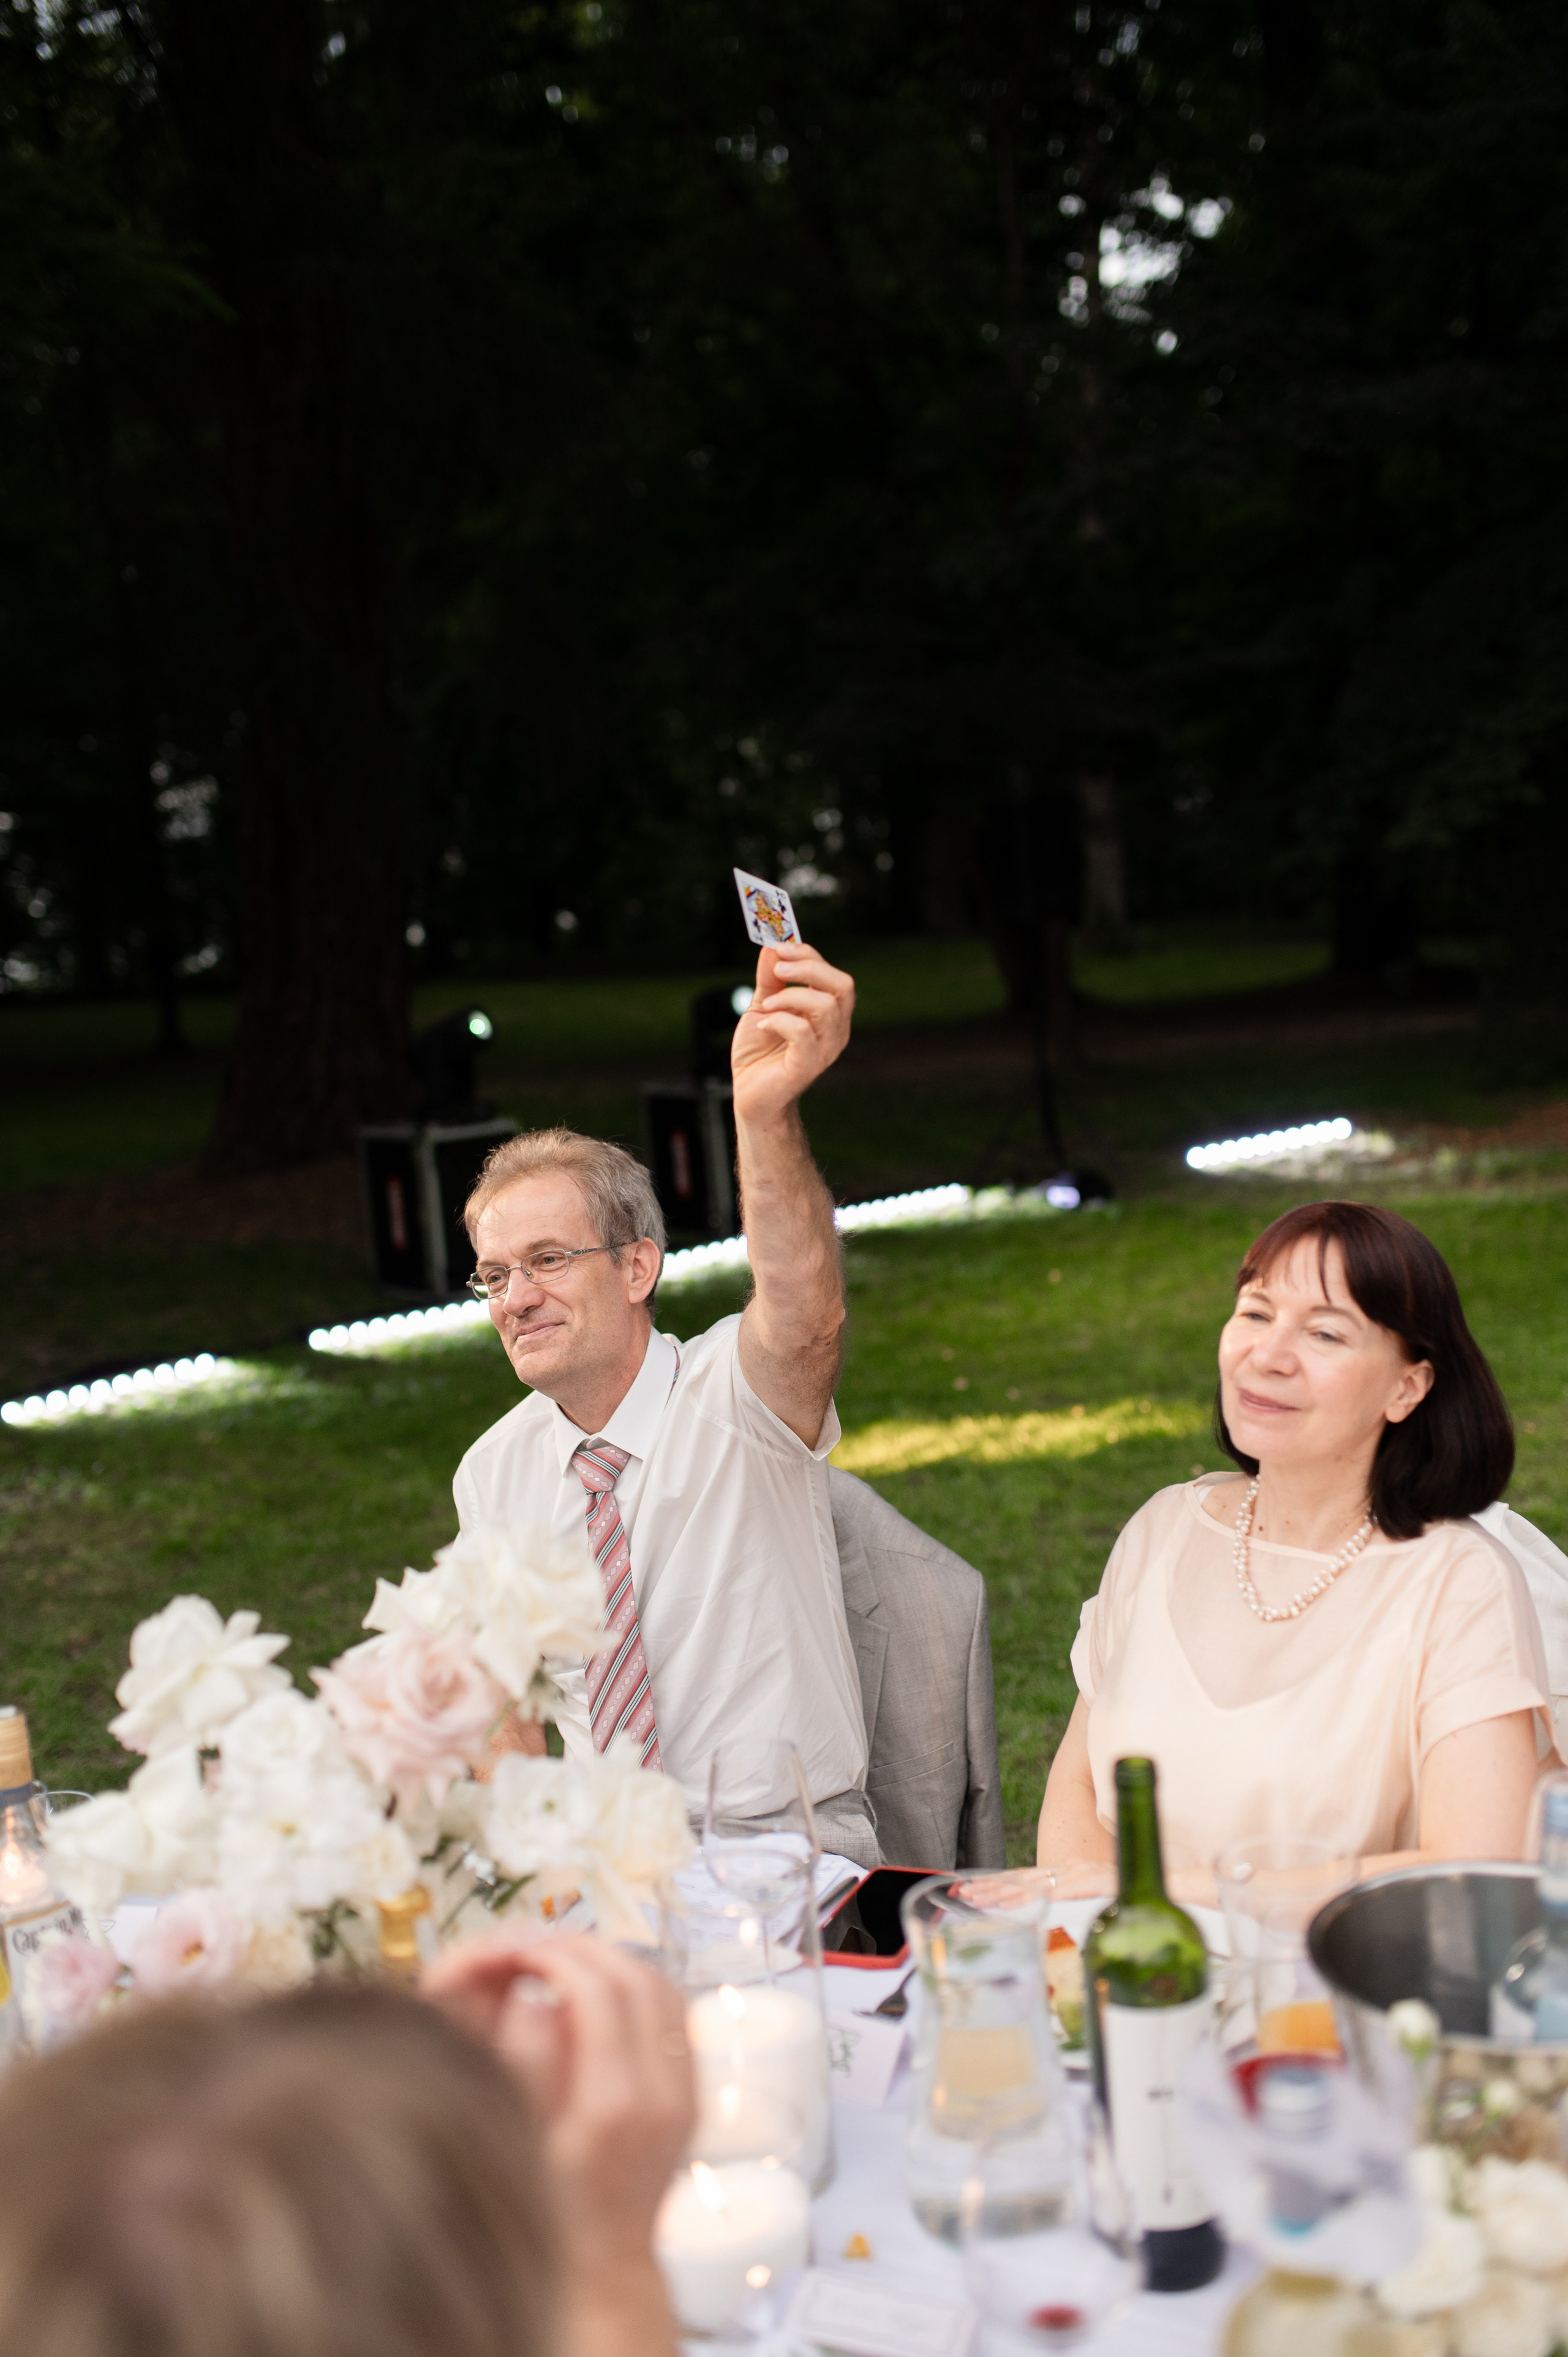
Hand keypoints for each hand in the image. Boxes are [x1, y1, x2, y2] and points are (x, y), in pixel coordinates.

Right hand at [422, 1931, 693, 2353]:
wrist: (600, 2270)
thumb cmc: (546, 2216)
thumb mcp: (517, 2144)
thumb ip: (522, 2065)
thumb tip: (531, 1997)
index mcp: (613, 2107)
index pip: (595, 1989)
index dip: (551, 1955)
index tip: (515, 1952)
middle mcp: (661, 2096)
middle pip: (634, 1976)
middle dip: (579, 1946)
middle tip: (533, 1946)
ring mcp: (683, 2095)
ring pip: (662, 1986)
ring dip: (612, 1958)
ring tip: (561, 1960)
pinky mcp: (690, 2097)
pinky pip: (675, 2013)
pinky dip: (639, 1985)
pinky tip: (600, 1990)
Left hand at [730, 941, 853, 1125]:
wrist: (750, 1094)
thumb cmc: (760, 1052)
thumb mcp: (762, 1006)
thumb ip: (769, 979)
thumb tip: (772, 947)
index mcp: (829, 1014)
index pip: (834, 975)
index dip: (808, 955)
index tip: (779, 947)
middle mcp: (835, 1030)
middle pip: (842, 985)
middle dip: (808, 969)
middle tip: (777, 971)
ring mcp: (825, 1049)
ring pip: (825, 1006)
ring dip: (790, 997)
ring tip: (766, 1006)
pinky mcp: (808, 1066)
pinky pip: (802, 1032)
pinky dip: (779, 1021)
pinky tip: (763, 1027)